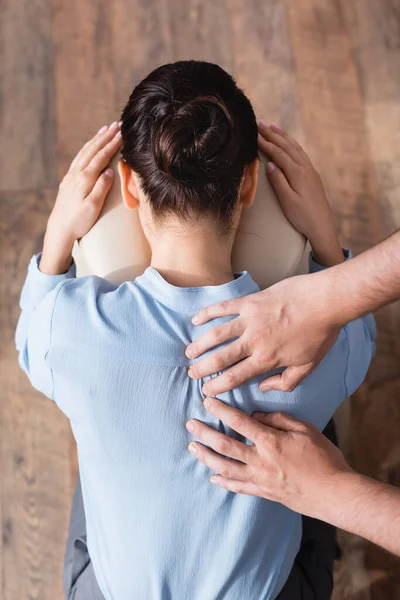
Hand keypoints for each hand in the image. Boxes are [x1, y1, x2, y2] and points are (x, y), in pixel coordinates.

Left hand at [40, 121, 121, 274]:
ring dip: (96, 140)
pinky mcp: (68, 180)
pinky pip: (79, 158)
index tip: (122, 133)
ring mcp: (71, 176)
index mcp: (85, 179)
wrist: (59, 229)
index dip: (112, 144)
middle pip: (93, 150)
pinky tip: (90, 146)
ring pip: (84, 152)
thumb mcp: (93, 207)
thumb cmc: (79, 221)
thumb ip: (101, 188)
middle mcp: (76, 174)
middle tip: (117, 125)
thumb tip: (109, 171)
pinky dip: (87, 149)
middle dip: (105, 137)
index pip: (101, 157)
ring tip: (105, 130)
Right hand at [186, 268, 340, 393]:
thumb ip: (286, 381)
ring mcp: (249, 319)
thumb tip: (264, 388)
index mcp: (267, 359)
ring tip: (188, 352)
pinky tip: (195, 320)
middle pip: (220, 358)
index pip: (235, 377)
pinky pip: (223, 308)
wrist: (325, 301)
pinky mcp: (249, 302)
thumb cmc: (320, 334)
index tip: (206, 392)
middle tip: (191, 374)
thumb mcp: (308, 365)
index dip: (217, 386)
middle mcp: (253, 341)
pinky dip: (207, 313)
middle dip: (202, 368)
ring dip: (199, 344)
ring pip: (216, 335)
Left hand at [186, 398, 351, 515]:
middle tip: (190, 425)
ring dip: (206, 457)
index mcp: (270, 442)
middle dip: (204, 433)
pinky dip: (223, 482)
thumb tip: (257, 415)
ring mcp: (260, 479)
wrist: (334, 493)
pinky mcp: (263, 493)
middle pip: (224, 445)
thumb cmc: (324, 459)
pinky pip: (238, 487)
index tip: (207, 401)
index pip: (239, 422)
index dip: (221, 410)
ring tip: (192, 448)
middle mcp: (260, 461)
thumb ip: (279, 419)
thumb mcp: (305, 430)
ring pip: (225, 467)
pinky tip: (213, 477)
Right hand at [257, 121, 343, 266]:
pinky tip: (289, 143)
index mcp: (298, 173)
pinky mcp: (313, 176)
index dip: (265, 142)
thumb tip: (269, 164)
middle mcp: (305, 168)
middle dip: (273, 134)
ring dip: (283, 136)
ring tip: (273, 126)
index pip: (278, 154)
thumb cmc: (303, 217)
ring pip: (295, 148)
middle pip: (287, 146)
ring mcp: (311, 171)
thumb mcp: (288, 201)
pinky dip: (292, 145)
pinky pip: (300, 154)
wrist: (322, 227)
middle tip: (260, 122)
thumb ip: (279, 181)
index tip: (254, 132)